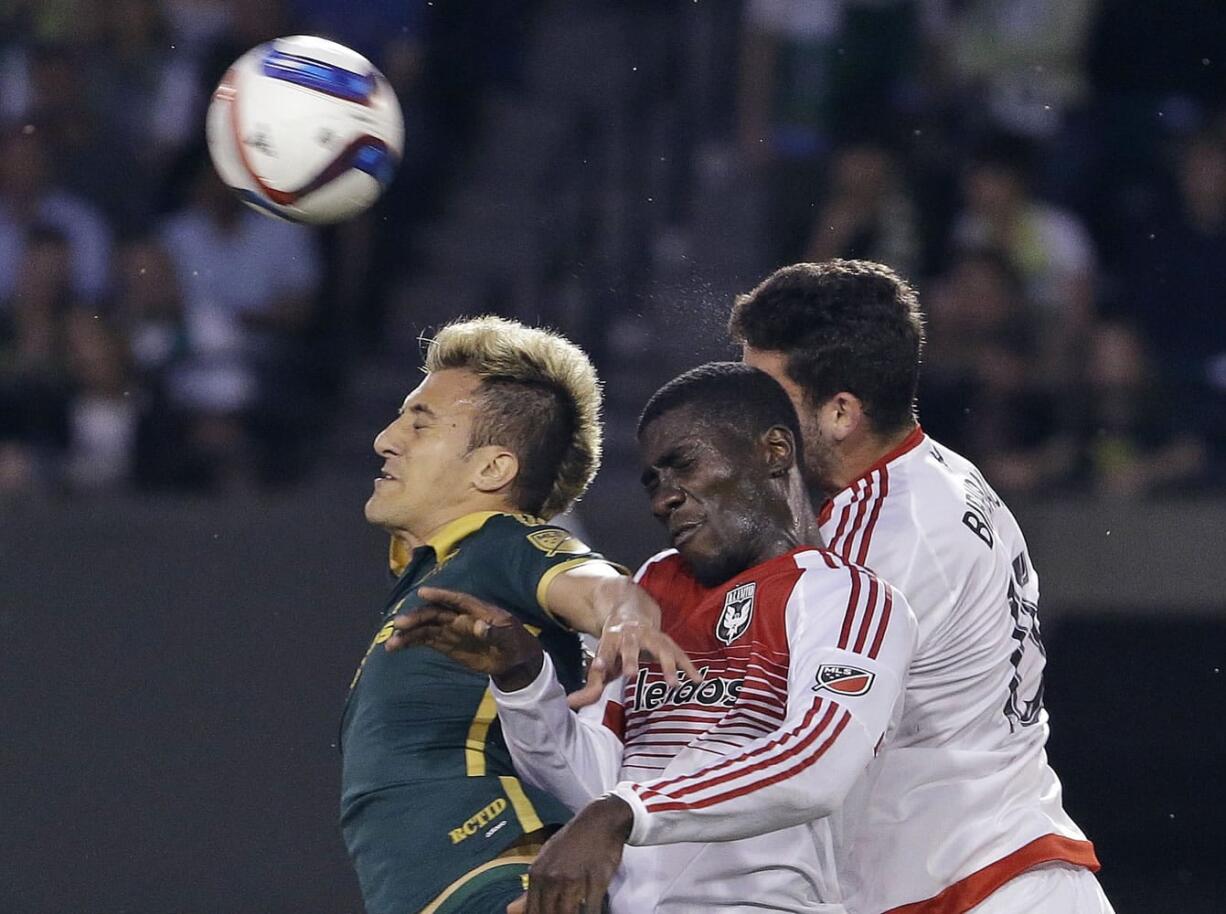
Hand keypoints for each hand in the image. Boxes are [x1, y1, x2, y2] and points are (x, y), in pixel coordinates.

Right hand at [386, 587, 544, 689]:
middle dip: (417, 617)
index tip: (422, 593)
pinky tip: (395, 646)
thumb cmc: (514, 642)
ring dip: (408, 633)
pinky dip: (410, 642)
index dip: (440, 595)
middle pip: (435, 613)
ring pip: (425, 628)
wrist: (513, 659)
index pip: (456, 599)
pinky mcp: (445, 643)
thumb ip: (495, 631)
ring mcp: (450, 630)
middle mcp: (459, 616)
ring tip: (391, 643)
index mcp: (477, 610)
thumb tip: (480, 626)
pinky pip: (425, 640)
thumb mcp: (510, 637)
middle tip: (399, 624)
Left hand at [524, 796, 631, 913]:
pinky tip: (591, 911)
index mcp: (537, 874)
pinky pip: (591, 910)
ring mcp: (573, 880)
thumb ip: (535, 884)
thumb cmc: (573, 839)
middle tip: (565, 911)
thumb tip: (515, 909)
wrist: (600, 820)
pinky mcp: (596, 882)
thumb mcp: (547, 857)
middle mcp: (552, 878)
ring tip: (577, 911)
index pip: (532, 911)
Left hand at [567, 578, 700, 709]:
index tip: (598, 668)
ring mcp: (651, 636)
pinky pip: (679, 655)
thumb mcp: (601, 661)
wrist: (631, 612)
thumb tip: (570, 704)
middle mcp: (631, 635)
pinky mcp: (667, 642)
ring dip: (666, 665)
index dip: (602, 659)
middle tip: (631, 674)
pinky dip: (689, 667)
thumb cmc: (615, 646)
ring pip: (660, 648)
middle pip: (631, 646)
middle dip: (632, 659)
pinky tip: (698, 680)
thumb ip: (590, 686)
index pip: (605, 651)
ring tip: (673, 684)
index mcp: (611, 640)